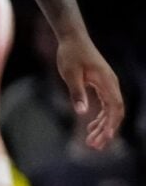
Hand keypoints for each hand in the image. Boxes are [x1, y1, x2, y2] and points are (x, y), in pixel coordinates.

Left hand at [56, 33, 126, 150]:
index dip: (112, 125)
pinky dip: (100, 117)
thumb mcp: (70, 74)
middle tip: (94, 146)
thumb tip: (81, 112)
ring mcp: (107, 84)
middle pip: (115, 112)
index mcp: (107, 82)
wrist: (72, 39)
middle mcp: (111, 84)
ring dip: (102, 126)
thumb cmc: (71, 54)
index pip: (115, 108)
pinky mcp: (101, 84)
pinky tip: (90, 127)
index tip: (105, 138)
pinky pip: (105, 105)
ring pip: (110, 110)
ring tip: (91, 142)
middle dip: (106, 131)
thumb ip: (77, 92)